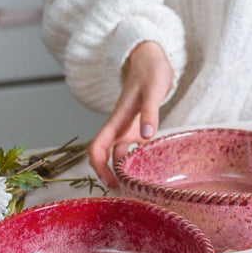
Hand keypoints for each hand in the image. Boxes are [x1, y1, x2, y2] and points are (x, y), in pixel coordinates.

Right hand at [88, 41, 174, 187]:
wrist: (150, 58)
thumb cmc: (151, 71)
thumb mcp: (154, 90)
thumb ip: (149, 113)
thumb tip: (145, 138)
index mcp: (117, 119)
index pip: (98, 147)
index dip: (99, 167)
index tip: (111, 183)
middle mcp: (119, 126)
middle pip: (106, 157)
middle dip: (110, 176)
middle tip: (127, 194)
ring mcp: (127, 127)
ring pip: (119, 155)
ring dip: (124, 171)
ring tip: (138, 188)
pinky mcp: (138, 126)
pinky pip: (132, 148)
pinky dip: (136, 160)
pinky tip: (149, 170)